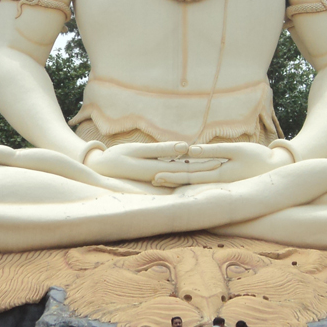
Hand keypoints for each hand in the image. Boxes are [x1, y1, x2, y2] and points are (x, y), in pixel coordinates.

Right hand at [85, 141, 224, 184]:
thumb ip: (162, 150)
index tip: (221, 160)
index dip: (205, 165)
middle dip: (206, 168)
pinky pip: (174, 172)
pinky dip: (186, 167)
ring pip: (183, 174)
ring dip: (198, 168)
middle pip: (189, 173)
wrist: (99, 170)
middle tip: (226, 162)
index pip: (188, 170)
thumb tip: (186, 148)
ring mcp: (158, 179)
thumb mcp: (138, 150)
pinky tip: (196, 162)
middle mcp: (161, 179)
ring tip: (216, 161)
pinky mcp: (155, 175)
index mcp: (158, 173)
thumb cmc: (117, 157)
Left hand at [152, 142, 293, 186]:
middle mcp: (217, 182)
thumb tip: (190, 150)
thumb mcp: (236, 150)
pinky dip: (190, 178)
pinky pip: (204, 180)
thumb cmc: (258, 157)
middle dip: (170, 180)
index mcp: (218, 176)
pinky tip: (181, 176)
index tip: (155, 175)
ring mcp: (221, 183)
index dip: (172, 174)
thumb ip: (213, 151)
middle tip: (151, 180)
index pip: (190, 175)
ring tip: (161, 179)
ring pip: (195, 181)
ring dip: (178, 180)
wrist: (278, 169)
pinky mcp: (225, 181)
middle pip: (189, 180)